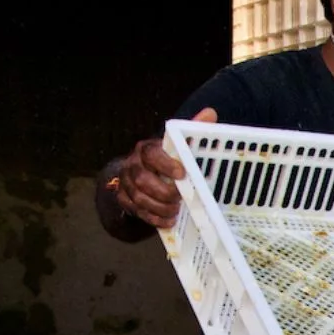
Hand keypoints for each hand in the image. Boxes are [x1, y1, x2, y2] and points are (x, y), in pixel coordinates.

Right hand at [114, 107, 217, 228]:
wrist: (139, 173)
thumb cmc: (164, 158)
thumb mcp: (176, 144)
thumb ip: (190, 130)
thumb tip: (210, 113)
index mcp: (146, 148)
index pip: (151, 153)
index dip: (165, 164)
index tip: (181, 174)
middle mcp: (132, 164)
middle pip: (143, 180)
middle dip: (163, 192)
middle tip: (180, 199)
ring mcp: (125, 182)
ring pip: (140, 198)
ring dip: (160, 208)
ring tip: (175, 211)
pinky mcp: (123, 198)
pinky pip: (137, 211)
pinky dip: (154, 219)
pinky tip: (168, 221)